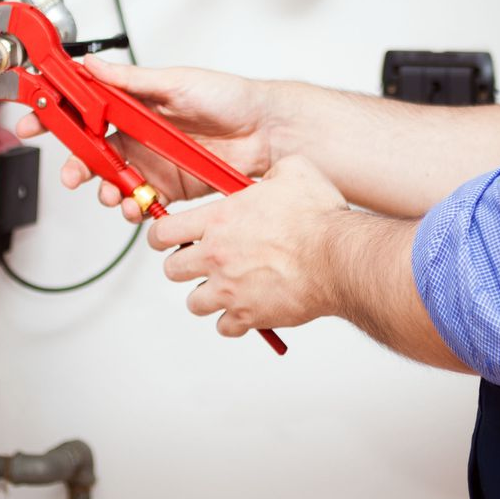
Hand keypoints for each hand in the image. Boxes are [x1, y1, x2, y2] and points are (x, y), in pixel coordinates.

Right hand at [15, 57, 275, 219]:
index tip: (34, 121)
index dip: (57, 114)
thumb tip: (93, 66)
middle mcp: (140, 132)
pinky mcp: (170, 186)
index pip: (86, 107)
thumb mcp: (177, 82)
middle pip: (93, 150)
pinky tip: (134, 206)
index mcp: (136, 103)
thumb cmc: (230, 98)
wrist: (269, 132)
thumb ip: (132, 80)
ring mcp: (153, 161)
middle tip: (71, 174)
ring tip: (109, 194)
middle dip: (76, 164)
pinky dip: (131, 206)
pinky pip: (141, 199)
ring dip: (103, 189)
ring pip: (112, 179)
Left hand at [148, 155, 348, 337]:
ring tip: (227, 286)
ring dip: (207, 296)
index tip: (168, 238)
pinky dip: (234, 320)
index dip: (162, 235)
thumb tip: (268, 178)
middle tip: (203, 262)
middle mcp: (216, 257)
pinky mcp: (248, 316)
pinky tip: (249, 307)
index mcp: (219, 221)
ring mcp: (229, 290)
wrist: (338, 259)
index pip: (163, 232)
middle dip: (184, 266)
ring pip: (194, 303)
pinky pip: (225, 326)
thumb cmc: (318, 218)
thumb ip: (270, 173)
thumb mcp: (293, 172)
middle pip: (172, 270)